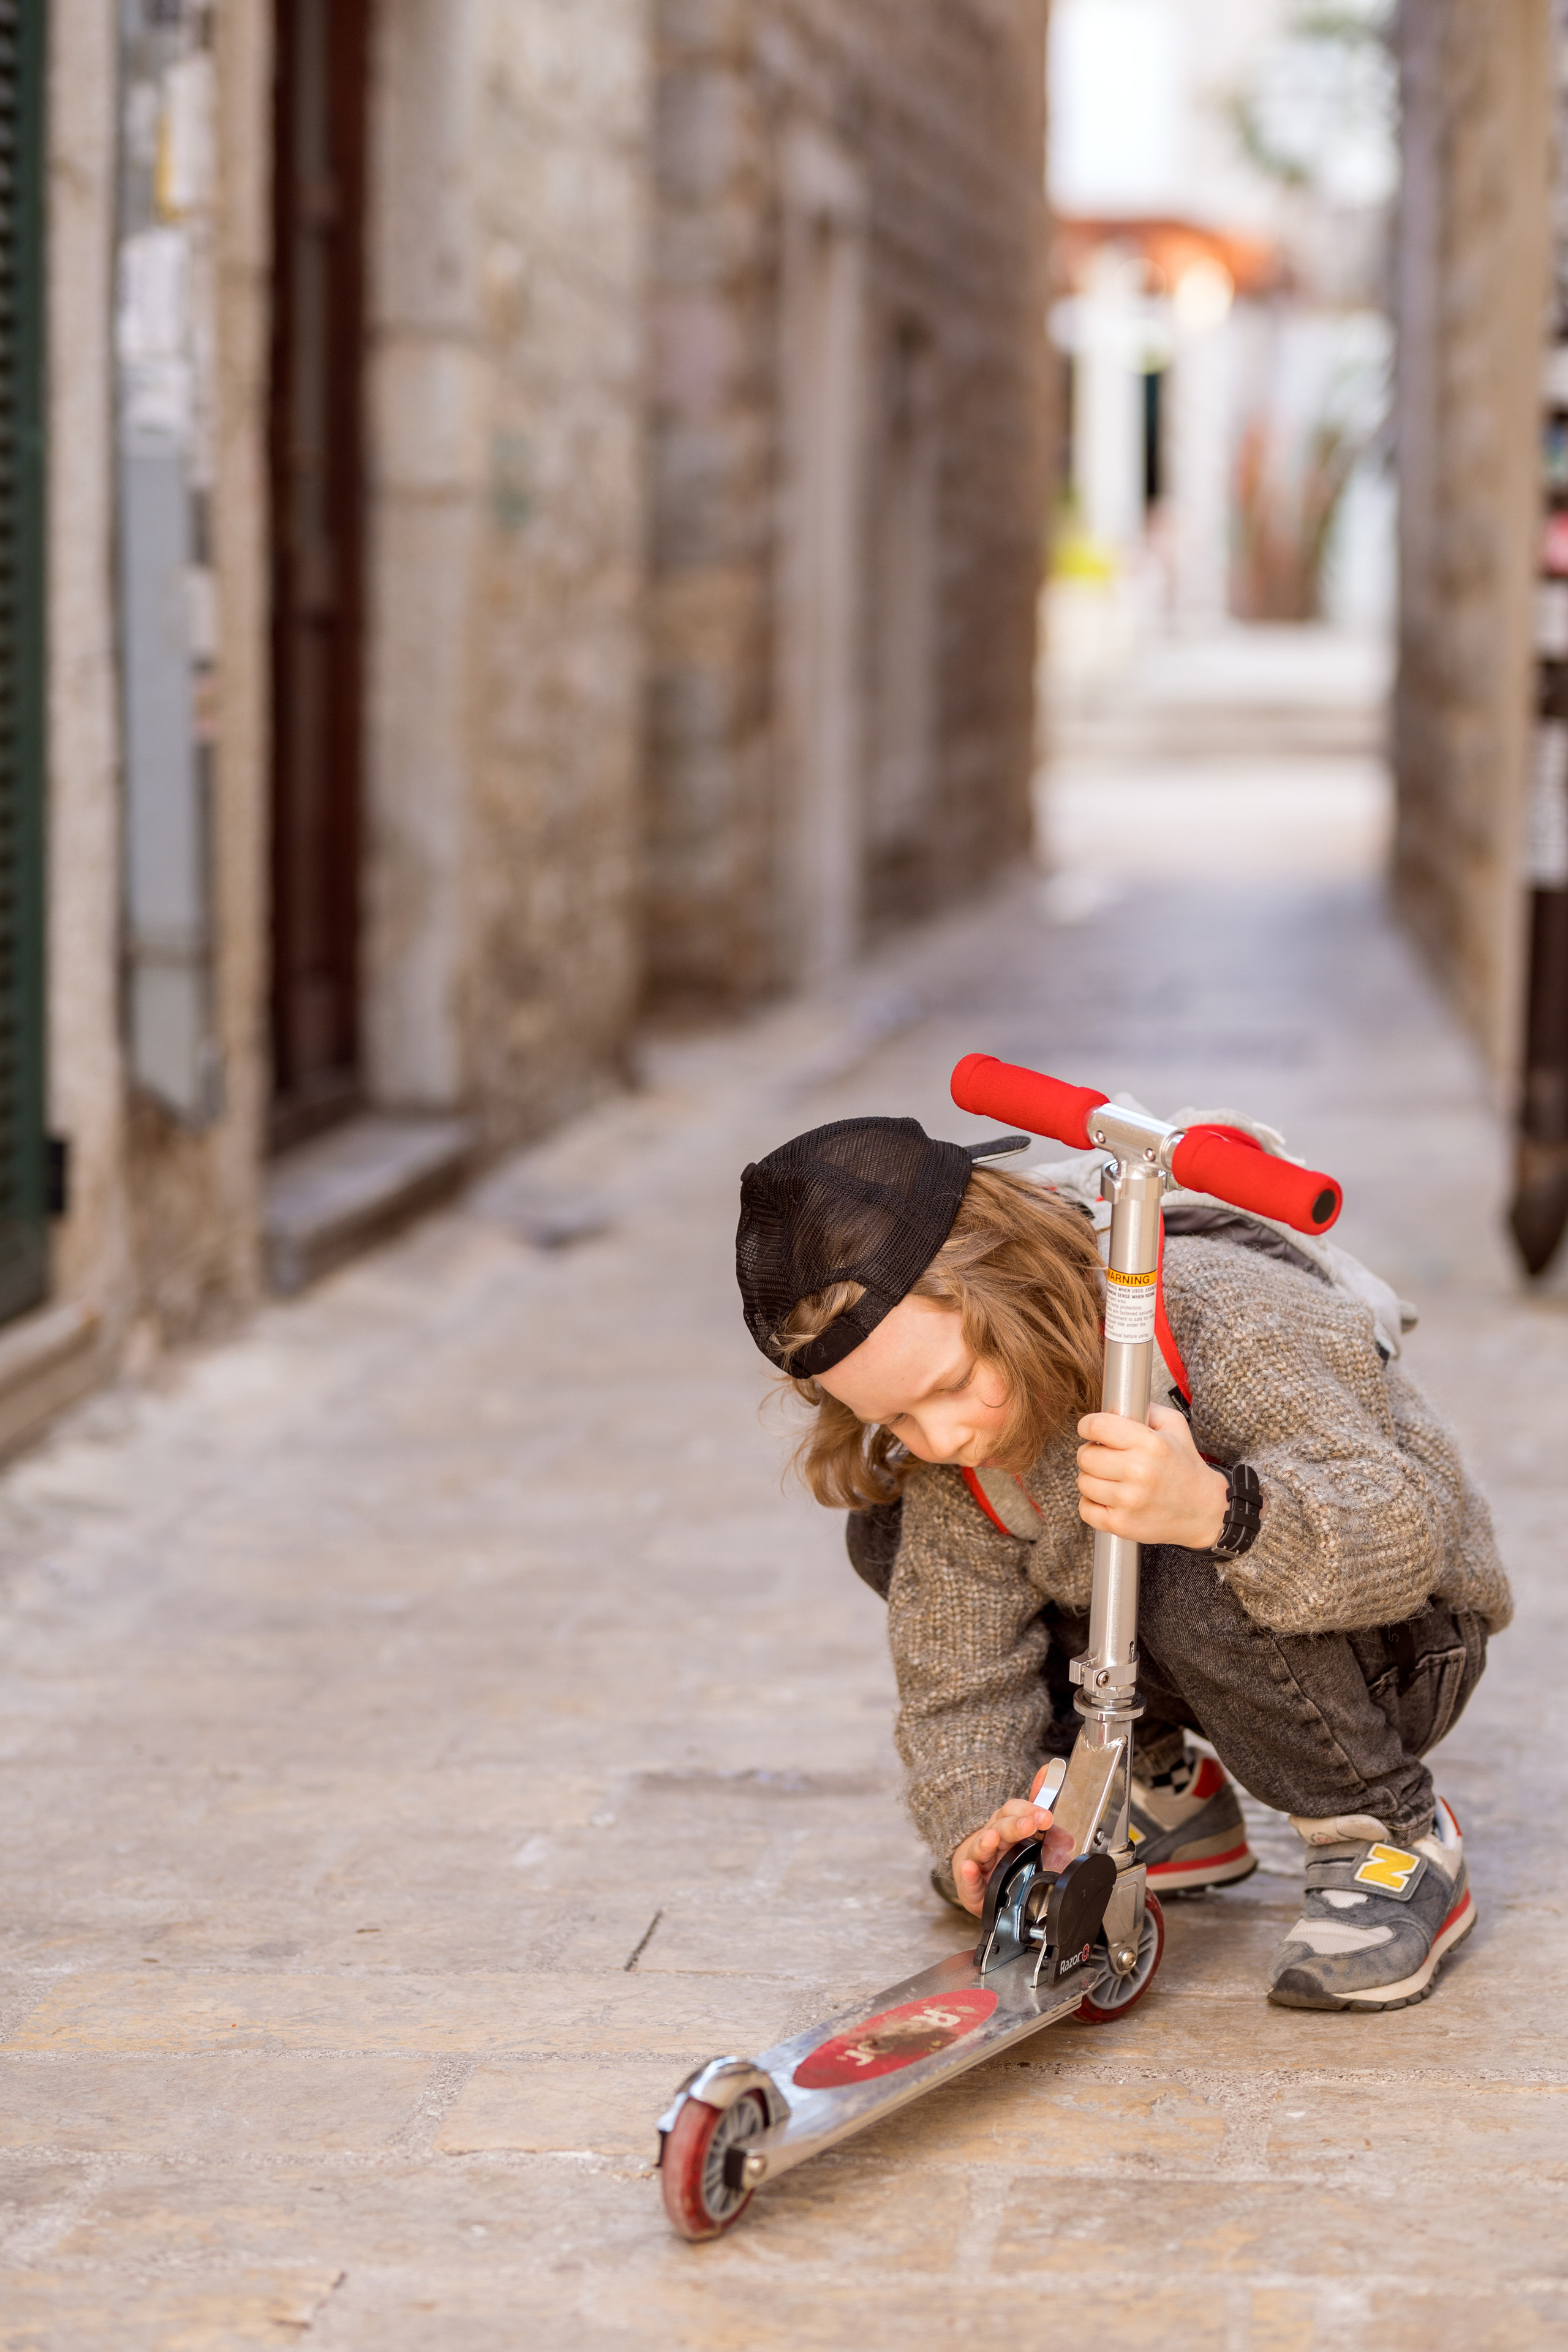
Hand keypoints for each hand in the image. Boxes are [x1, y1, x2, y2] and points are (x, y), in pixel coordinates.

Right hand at [949, 1765, 1076, 1916]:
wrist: (977, 1875)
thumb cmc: (1004, 1853)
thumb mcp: (1028, 1835)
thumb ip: (1045, 1826)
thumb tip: (1064, 1821)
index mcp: (1006, 1823)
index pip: (1016, 1810)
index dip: (1030, 1811)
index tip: (1046, 1816)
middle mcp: (991, 1837)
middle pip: (1001, 1826)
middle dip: (1015, 1825)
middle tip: (1029, 1825)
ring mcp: (979, 1860)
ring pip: (981, 1848)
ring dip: (986, 1842)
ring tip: (992, 1838)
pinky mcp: (970, 1884)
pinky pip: (968, 1879)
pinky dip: (968, 1874)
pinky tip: (969, 1868)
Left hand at [1076, 1403, 1228, 1550]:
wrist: (1203, 1511)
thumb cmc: (1185, 1467)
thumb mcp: (1175, 1427)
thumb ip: (1146, 1408)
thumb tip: (1115, 1404)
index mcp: (1150, 1444)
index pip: (1097, 1426)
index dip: (1088, 1425)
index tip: (1090, 1430)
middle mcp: (1139, 1471)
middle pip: (1085, 1455)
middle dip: (1092, 1453)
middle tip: (1107, 1457)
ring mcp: (1129, 1501)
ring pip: (1083, 1482)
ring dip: (1093, 1479)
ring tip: (1112, 1479)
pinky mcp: (1121, 1524)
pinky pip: (1085, 1509)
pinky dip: (1092, 1504)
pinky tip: (1110, 1499)